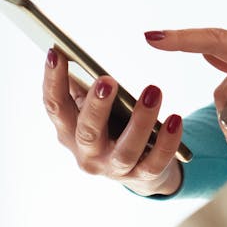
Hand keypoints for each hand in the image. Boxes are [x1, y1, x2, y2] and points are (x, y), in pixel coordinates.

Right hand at [42, 48, 183, 195]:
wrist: (139, 169)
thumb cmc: (111, 127)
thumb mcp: (93, 107)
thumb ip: (82, 85)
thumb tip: (69, 50)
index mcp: (70, 132)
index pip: (55, 106)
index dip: (52, 81)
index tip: (55, 52)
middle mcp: (87, 154)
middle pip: (87, 132)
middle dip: (96, 106)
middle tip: (107, 80)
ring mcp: (114, 168)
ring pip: (125, 149)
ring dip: (139, 120)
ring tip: (153, 91)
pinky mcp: (143, 176)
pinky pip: (156, 161)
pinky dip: (167, 141)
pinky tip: (174, 118)